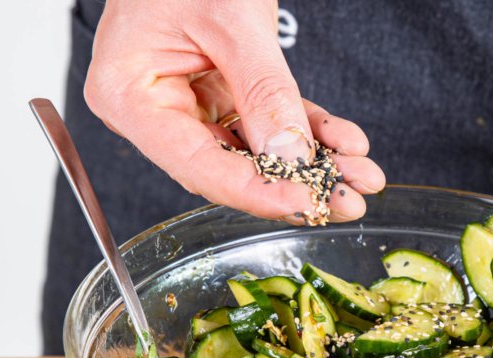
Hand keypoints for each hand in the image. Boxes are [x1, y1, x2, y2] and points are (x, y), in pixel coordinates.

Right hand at [84, 0, 384, 224]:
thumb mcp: (229, 18)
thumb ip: (261, 91)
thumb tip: (290, 157)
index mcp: (130, 95)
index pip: (198, 165)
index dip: (256, 192)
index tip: (306, 203)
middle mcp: (157, 109)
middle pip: (231, 168)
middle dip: (298, 183)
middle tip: (347, 201)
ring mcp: (190, 104)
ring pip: (257, 151)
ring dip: (314, 163)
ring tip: (361, 175)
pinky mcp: (221, 94)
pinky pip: (268, 122)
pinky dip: (308, 131)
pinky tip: (345, 141)